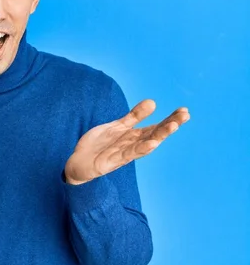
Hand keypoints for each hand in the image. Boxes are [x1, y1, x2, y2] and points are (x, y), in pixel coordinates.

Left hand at [64, 99, 189, 184]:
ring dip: (160, 135)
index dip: (170, 119)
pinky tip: (152, 143)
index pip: (156, 126)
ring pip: (145, 144)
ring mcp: (124, 153)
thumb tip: (153, 102)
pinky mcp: (112, 161)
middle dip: (170, 125)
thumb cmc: (100, 145)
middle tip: (185, 115)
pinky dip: (141, 149)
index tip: (184, 110)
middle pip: (154, 134)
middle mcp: (132, 145)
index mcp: (134, 136)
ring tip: (174, 126)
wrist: (78, 162)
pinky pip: (128, 154)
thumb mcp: (117, 127)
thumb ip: (134, 116)